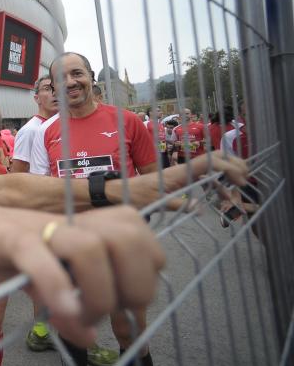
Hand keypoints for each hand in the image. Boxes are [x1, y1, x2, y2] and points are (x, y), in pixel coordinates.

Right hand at [1, 206, 163, 345]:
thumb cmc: (9, 250)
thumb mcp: (48, 281)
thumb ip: (72, 305)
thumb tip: (90, 340)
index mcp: (87, 225)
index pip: (140, 236)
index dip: (145, 274)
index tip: (126, 304)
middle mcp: (70, 221)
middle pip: (127, 238)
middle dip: (132, 285)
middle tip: (109, 314)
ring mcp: (40, 228)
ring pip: (90, 247)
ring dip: (97, 294)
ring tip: (80, 318)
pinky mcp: (8, 238)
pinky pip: (38, 257)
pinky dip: (56, 286)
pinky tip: (62, 311)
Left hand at [116, 150, 248, 209]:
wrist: (121, 191)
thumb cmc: (137, 196)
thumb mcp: (157, 203)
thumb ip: (178, 204)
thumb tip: (199, 207)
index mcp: (181, 172)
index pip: (211, 161)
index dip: (229, 168)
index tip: (240, 181)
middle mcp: (185, 169)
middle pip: (216, 158)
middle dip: (234, 165)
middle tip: (245, 180)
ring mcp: (185, 174)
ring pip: (213, 168)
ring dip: (227, 177)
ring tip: (236, 194)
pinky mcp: (182, 180)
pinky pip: (205, 178)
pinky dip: (217, 185)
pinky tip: (224, 197)